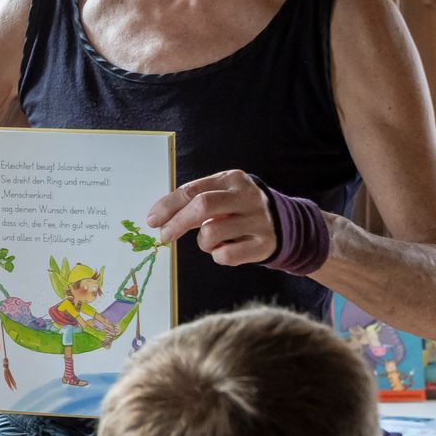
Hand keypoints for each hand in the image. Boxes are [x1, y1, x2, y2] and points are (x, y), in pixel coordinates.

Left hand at [145, 170, 276, 266]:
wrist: (283, 222)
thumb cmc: (238, 208)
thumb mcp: (222, 194)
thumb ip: (195, 200)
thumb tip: (160, 217)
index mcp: (232, 179)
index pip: (192, 190)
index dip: (168, 206)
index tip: (153, 219)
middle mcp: (247, 197)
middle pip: (202, 206)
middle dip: (177, 223)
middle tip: (164, 236)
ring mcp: (258, 220)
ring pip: (211, 233)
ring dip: (202, 242)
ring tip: (210, 240)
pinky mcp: (263, 244)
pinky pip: (226, 256)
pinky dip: (218, 255)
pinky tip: (226, 248)